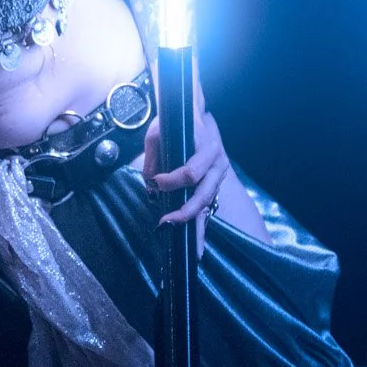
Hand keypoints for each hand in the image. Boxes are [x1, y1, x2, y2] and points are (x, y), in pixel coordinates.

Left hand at [146, 75, 233, 255]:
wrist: (193, 116)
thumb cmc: (175, 122)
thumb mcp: (158, 132)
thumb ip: (152, 156)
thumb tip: (148, 183)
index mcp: (208, 148)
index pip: (190, 172)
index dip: (172, 180)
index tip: (156, 181)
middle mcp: (217, 165)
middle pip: (204, 193)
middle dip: (186, 211)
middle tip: (166, 222)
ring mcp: (217, 177)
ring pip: (207, 204)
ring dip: (196, 225)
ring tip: (192, 250)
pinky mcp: (212, 187)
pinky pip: (206, 208)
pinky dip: (200, 227)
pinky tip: (197, 248)